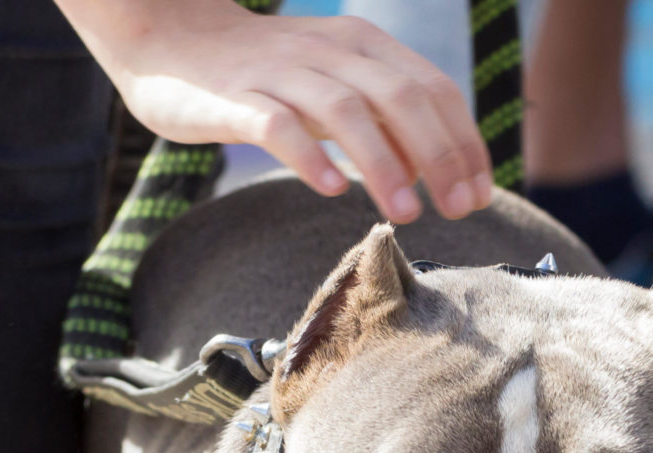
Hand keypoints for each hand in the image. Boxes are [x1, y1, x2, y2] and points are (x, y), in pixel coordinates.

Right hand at [62, 0, 493, 222]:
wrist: (171, 40)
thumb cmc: (263, 76)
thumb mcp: (334, 87)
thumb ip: (383, 121)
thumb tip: (434, 172)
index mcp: (361, 46)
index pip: (431, 89)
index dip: (463, 142)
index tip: (481, 195)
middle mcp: (327, 51)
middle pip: (400, 95)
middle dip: (438, 155)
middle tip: (458, 211)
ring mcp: (280, 72)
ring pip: (344, 109)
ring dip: (383, 161)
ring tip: (406, 212)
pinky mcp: (234, 98)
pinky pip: (275, 123)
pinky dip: (307, 154)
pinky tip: (330, 188)